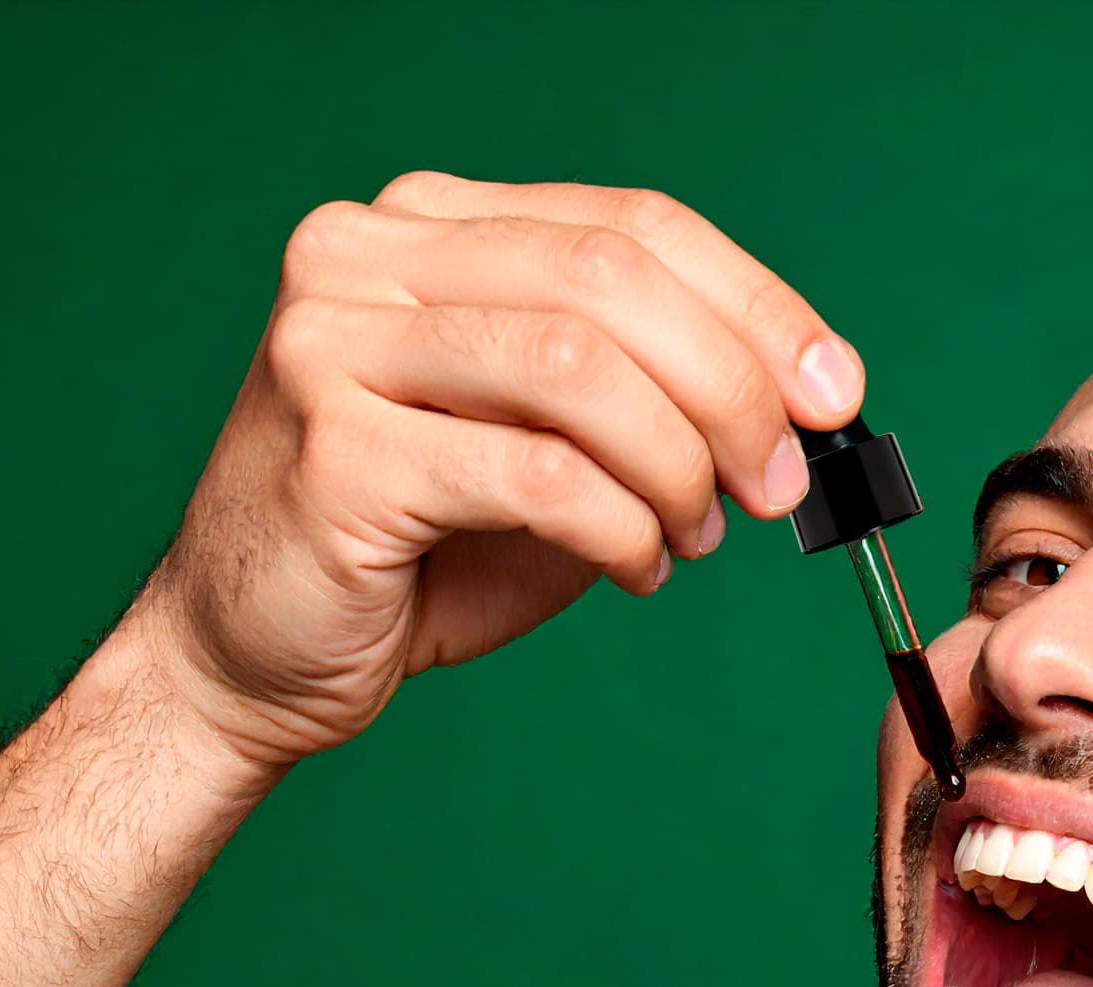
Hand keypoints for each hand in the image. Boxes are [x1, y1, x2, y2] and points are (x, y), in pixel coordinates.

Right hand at [134, 172, 864, 767]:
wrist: (255, 656)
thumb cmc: (422, 551)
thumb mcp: (556, 449)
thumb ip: (651, 398)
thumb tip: (806, 401)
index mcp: (427, 228)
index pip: (630, 225)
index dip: (756, 306)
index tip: (838, 392)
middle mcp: (364, 257)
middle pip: (610, 280)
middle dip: (733, 388)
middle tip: (785, 485)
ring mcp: (330, 344)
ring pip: (577, 367)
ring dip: (678, 464)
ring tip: (699, 534)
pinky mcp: (330, 451)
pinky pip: (535, 473)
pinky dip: (620, 527)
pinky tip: (638, 565)